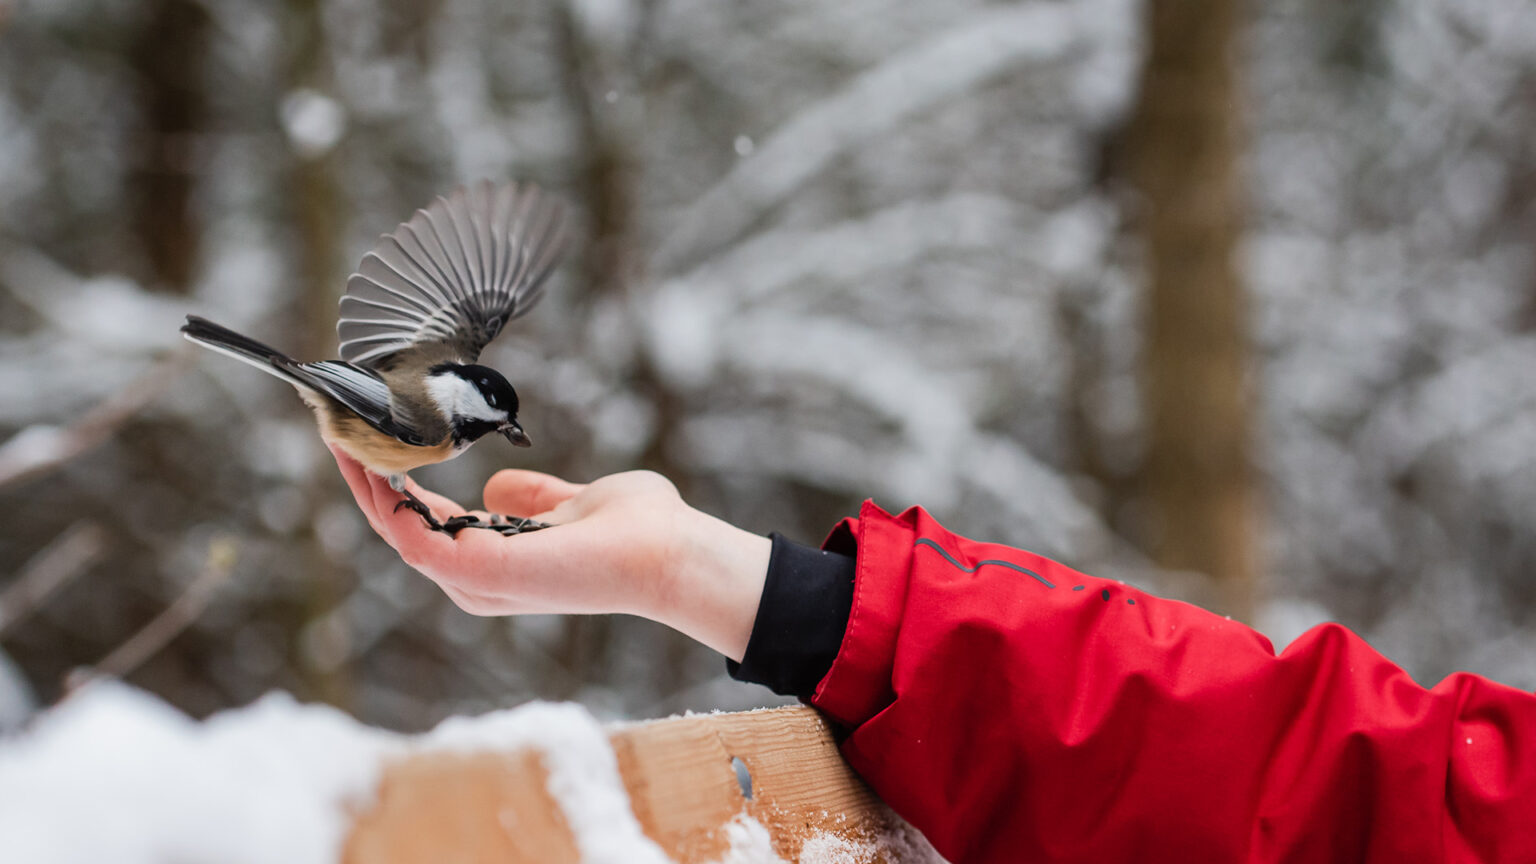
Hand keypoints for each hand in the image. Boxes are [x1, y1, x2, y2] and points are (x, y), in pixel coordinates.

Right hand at [329, 447, 768, 660]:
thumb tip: (499, 486)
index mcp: (496, 560)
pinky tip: (368, 461)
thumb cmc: (637, 531)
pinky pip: (410, 537)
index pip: (425, 523)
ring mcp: (474, 580)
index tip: (372, 439)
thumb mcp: (572, 502)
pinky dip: (383, 500)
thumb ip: (533, 497)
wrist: (668, 551)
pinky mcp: (477, 572)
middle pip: (398, 527)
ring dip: (362, 483)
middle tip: (338, 428)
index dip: (392, 482)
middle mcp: (477, 578)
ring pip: (394, 531)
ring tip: (340, 434)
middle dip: (363, 478)